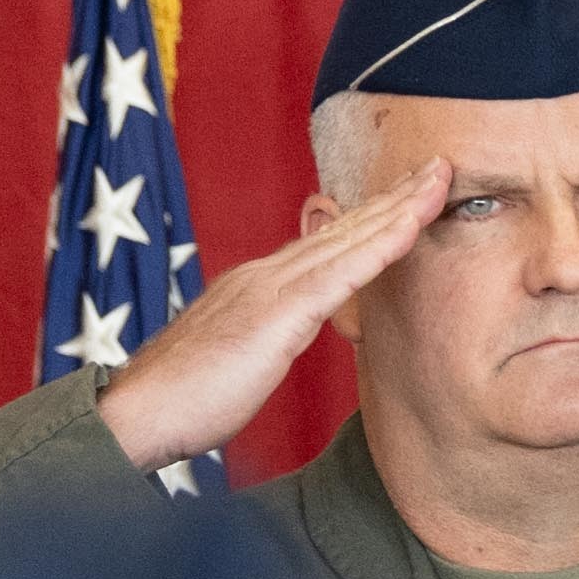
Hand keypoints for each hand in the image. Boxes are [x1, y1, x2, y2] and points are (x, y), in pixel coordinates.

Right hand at [99, 152, 452, 473]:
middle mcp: (266, 275)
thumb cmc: (187, 396)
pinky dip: (379, 248)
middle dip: (394, 198)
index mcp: (260, 286)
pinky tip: (410, 228)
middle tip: (438, 167)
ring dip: (397, 209)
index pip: (329, 244)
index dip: (373, 218)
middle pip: (343, 229)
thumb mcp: (242, 355)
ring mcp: (269, 289)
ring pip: (348, 240)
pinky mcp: (276, 315)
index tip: (412, 197)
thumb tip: (288, 329)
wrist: (139, 411)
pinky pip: (340, 275)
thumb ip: (270, 333)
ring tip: (438, 180)